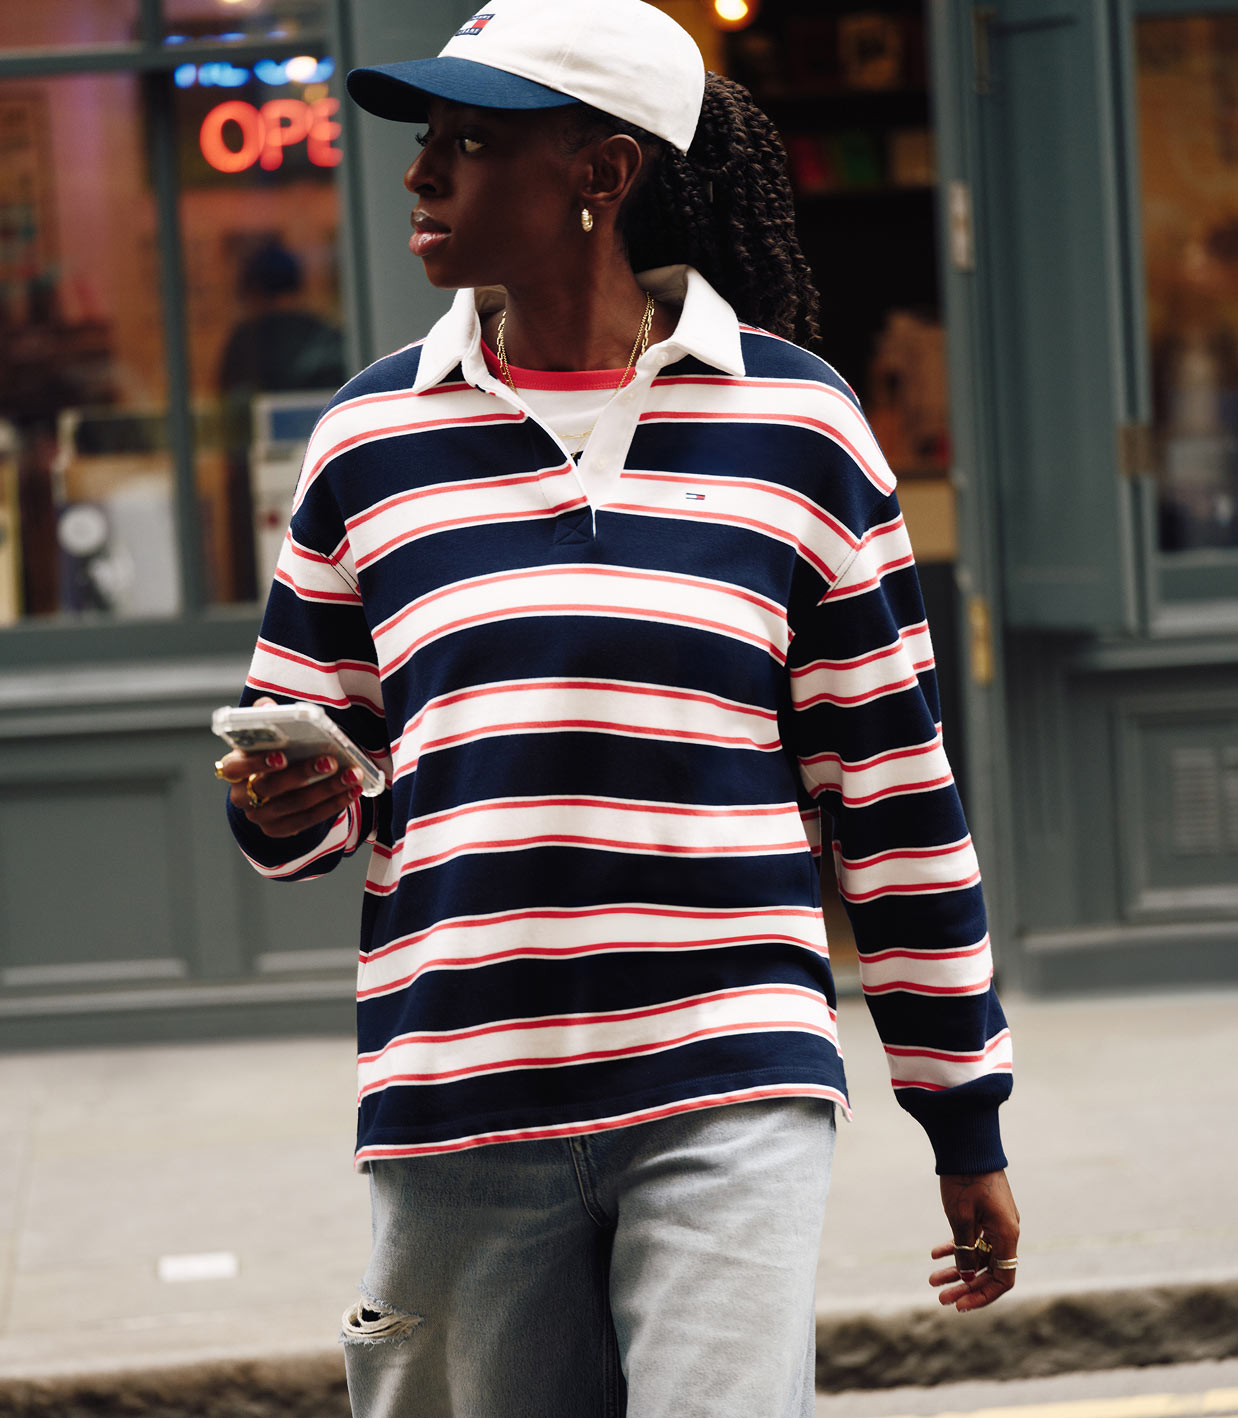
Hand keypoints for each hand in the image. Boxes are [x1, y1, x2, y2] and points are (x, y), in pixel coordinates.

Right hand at [216, 697, 364, 837]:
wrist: (270, 788)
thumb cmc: (269, 753)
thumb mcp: (264, 735)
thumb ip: (264, 718)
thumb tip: (268, 706)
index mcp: (234, 768)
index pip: (234, 769)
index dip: (256, 763)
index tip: (282, 756)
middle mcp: (242, 796)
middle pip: (270, 788)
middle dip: (303, 774)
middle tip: (331, 761)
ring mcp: (260, 816)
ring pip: (294, 806)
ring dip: (327, 790)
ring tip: (352, 776)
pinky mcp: (279, 829)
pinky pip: (307, 821)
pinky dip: (332, 806)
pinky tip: (351, 792)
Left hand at [929, 1169, 1019, 1310]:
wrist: (966, 1142)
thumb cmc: (964, 1179)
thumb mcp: (960, 1218)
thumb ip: (965, 1250)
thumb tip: (966, 1277)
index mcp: (1007, 1235)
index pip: (1002, 1280)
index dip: (982, 1296)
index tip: (959, 1304)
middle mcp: (1007, 1231)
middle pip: (989, 1270)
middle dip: (965, 1286)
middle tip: (940, 1298)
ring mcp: (997, 1221)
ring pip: (979, 1254)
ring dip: (957, 1268)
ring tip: (932, 1279)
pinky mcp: (986, 1211)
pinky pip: (974, 1237)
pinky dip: (956, 1246)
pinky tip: (934, 1254)